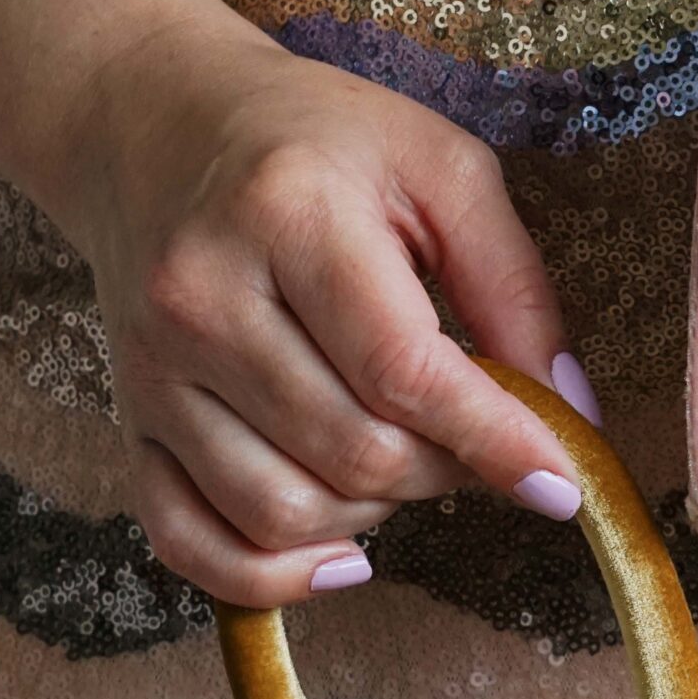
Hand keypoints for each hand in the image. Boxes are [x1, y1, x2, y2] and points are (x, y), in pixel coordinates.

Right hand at [66, 21, 595, 605]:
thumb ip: (513, 283)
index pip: (403, 370)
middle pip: (352, 452)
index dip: (493, 441)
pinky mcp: (128, 417)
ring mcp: (151, 366)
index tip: (559, 485)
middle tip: (476, 438)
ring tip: (404, 457)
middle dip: (445, 471)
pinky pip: (190, 542)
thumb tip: (569, 411)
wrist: (153, 123)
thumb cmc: (316, 142)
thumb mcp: (437, 167)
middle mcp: (203, 294)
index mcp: (288, 213)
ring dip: (374, 514)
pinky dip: (273, 576)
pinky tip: (340, 553)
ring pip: (283, 511)